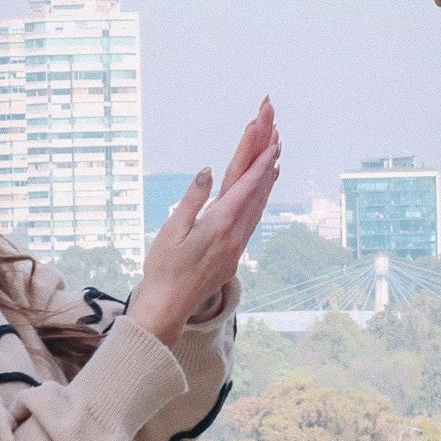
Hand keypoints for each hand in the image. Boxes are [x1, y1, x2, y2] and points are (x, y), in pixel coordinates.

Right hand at [184, 97, 279, 320]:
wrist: (169, 306)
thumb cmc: (164, 268)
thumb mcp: (171, 230)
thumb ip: (192, 199)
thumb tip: (208, 170)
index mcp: (219, 225)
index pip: (246, 187)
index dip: (260, 162)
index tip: (274, 142)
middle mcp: (235, 234)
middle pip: (257, 191)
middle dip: (267, 160)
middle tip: (277, 134)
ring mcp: (238, 245)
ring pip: (259, 205)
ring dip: (267, 178)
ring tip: (276, 154)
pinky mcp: (235, 253)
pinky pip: (254, 218)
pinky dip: (261, 198)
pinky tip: (263, 190)